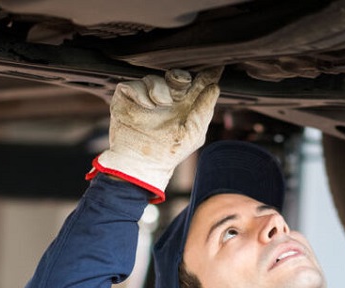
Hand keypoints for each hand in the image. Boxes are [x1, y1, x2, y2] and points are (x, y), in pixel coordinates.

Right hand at [90, 67, 222, 201]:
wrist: (141, 163)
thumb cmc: (170, 152)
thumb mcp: (193, 133)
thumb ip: (204, 109)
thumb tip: (215, 87)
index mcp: (186, 105)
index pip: (198, 83)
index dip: (207, 74)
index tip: (216, 66)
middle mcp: (168, 98)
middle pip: (177, 75)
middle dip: (180, 78)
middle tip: (180, 88)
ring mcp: (147, 97)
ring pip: (155, 78)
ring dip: (160, 90)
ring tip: (160, 106)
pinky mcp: (128, 97)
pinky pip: (134, 84)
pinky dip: (141, 93)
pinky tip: (146, 106)